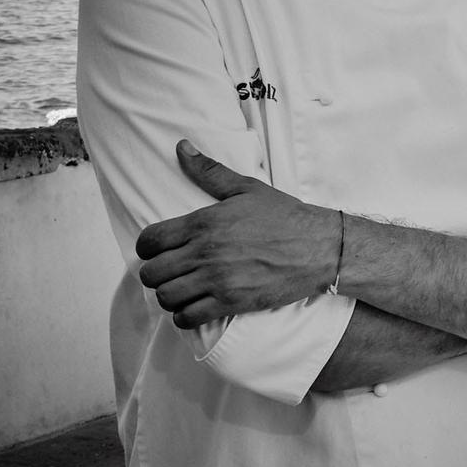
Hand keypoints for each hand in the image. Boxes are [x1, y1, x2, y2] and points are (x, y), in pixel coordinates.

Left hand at [135, 140, 339, 328]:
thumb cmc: (285, 216)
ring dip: (169, 295)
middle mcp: (205, 252)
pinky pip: (188, 318)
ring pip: (166, 296)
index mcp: (204, 222)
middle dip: (156, 272)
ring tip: (182, 289)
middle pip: (152, 273)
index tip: (157, 250)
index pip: (150, 241)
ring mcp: (217, 280)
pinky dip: (185, 315)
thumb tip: (181, 148)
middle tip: (172, 270)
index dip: (147, 247)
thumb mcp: (247, 188)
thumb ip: (209, 171)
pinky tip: (195, 306)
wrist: (319, 248)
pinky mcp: (231, 302)